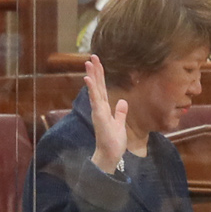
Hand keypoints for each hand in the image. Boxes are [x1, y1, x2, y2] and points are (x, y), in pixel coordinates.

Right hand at [86, 53, 130, 173]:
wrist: (110, 155)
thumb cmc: (114, 142)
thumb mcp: (120, 124)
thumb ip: (120, 112)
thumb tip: (122, 101)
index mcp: (104, 108)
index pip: (102, 88)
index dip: (100, 76)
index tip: (98, 63)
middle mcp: (99, 107)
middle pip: (97, 86)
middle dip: (95, 71)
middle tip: (92, 56)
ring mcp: (98, 111)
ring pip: (95, 90)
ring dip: (92, 76)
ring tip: (89, 62)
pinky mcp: (99, 116)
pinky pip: (95, 100)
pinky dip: (92, 89)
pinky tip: (88, 79)